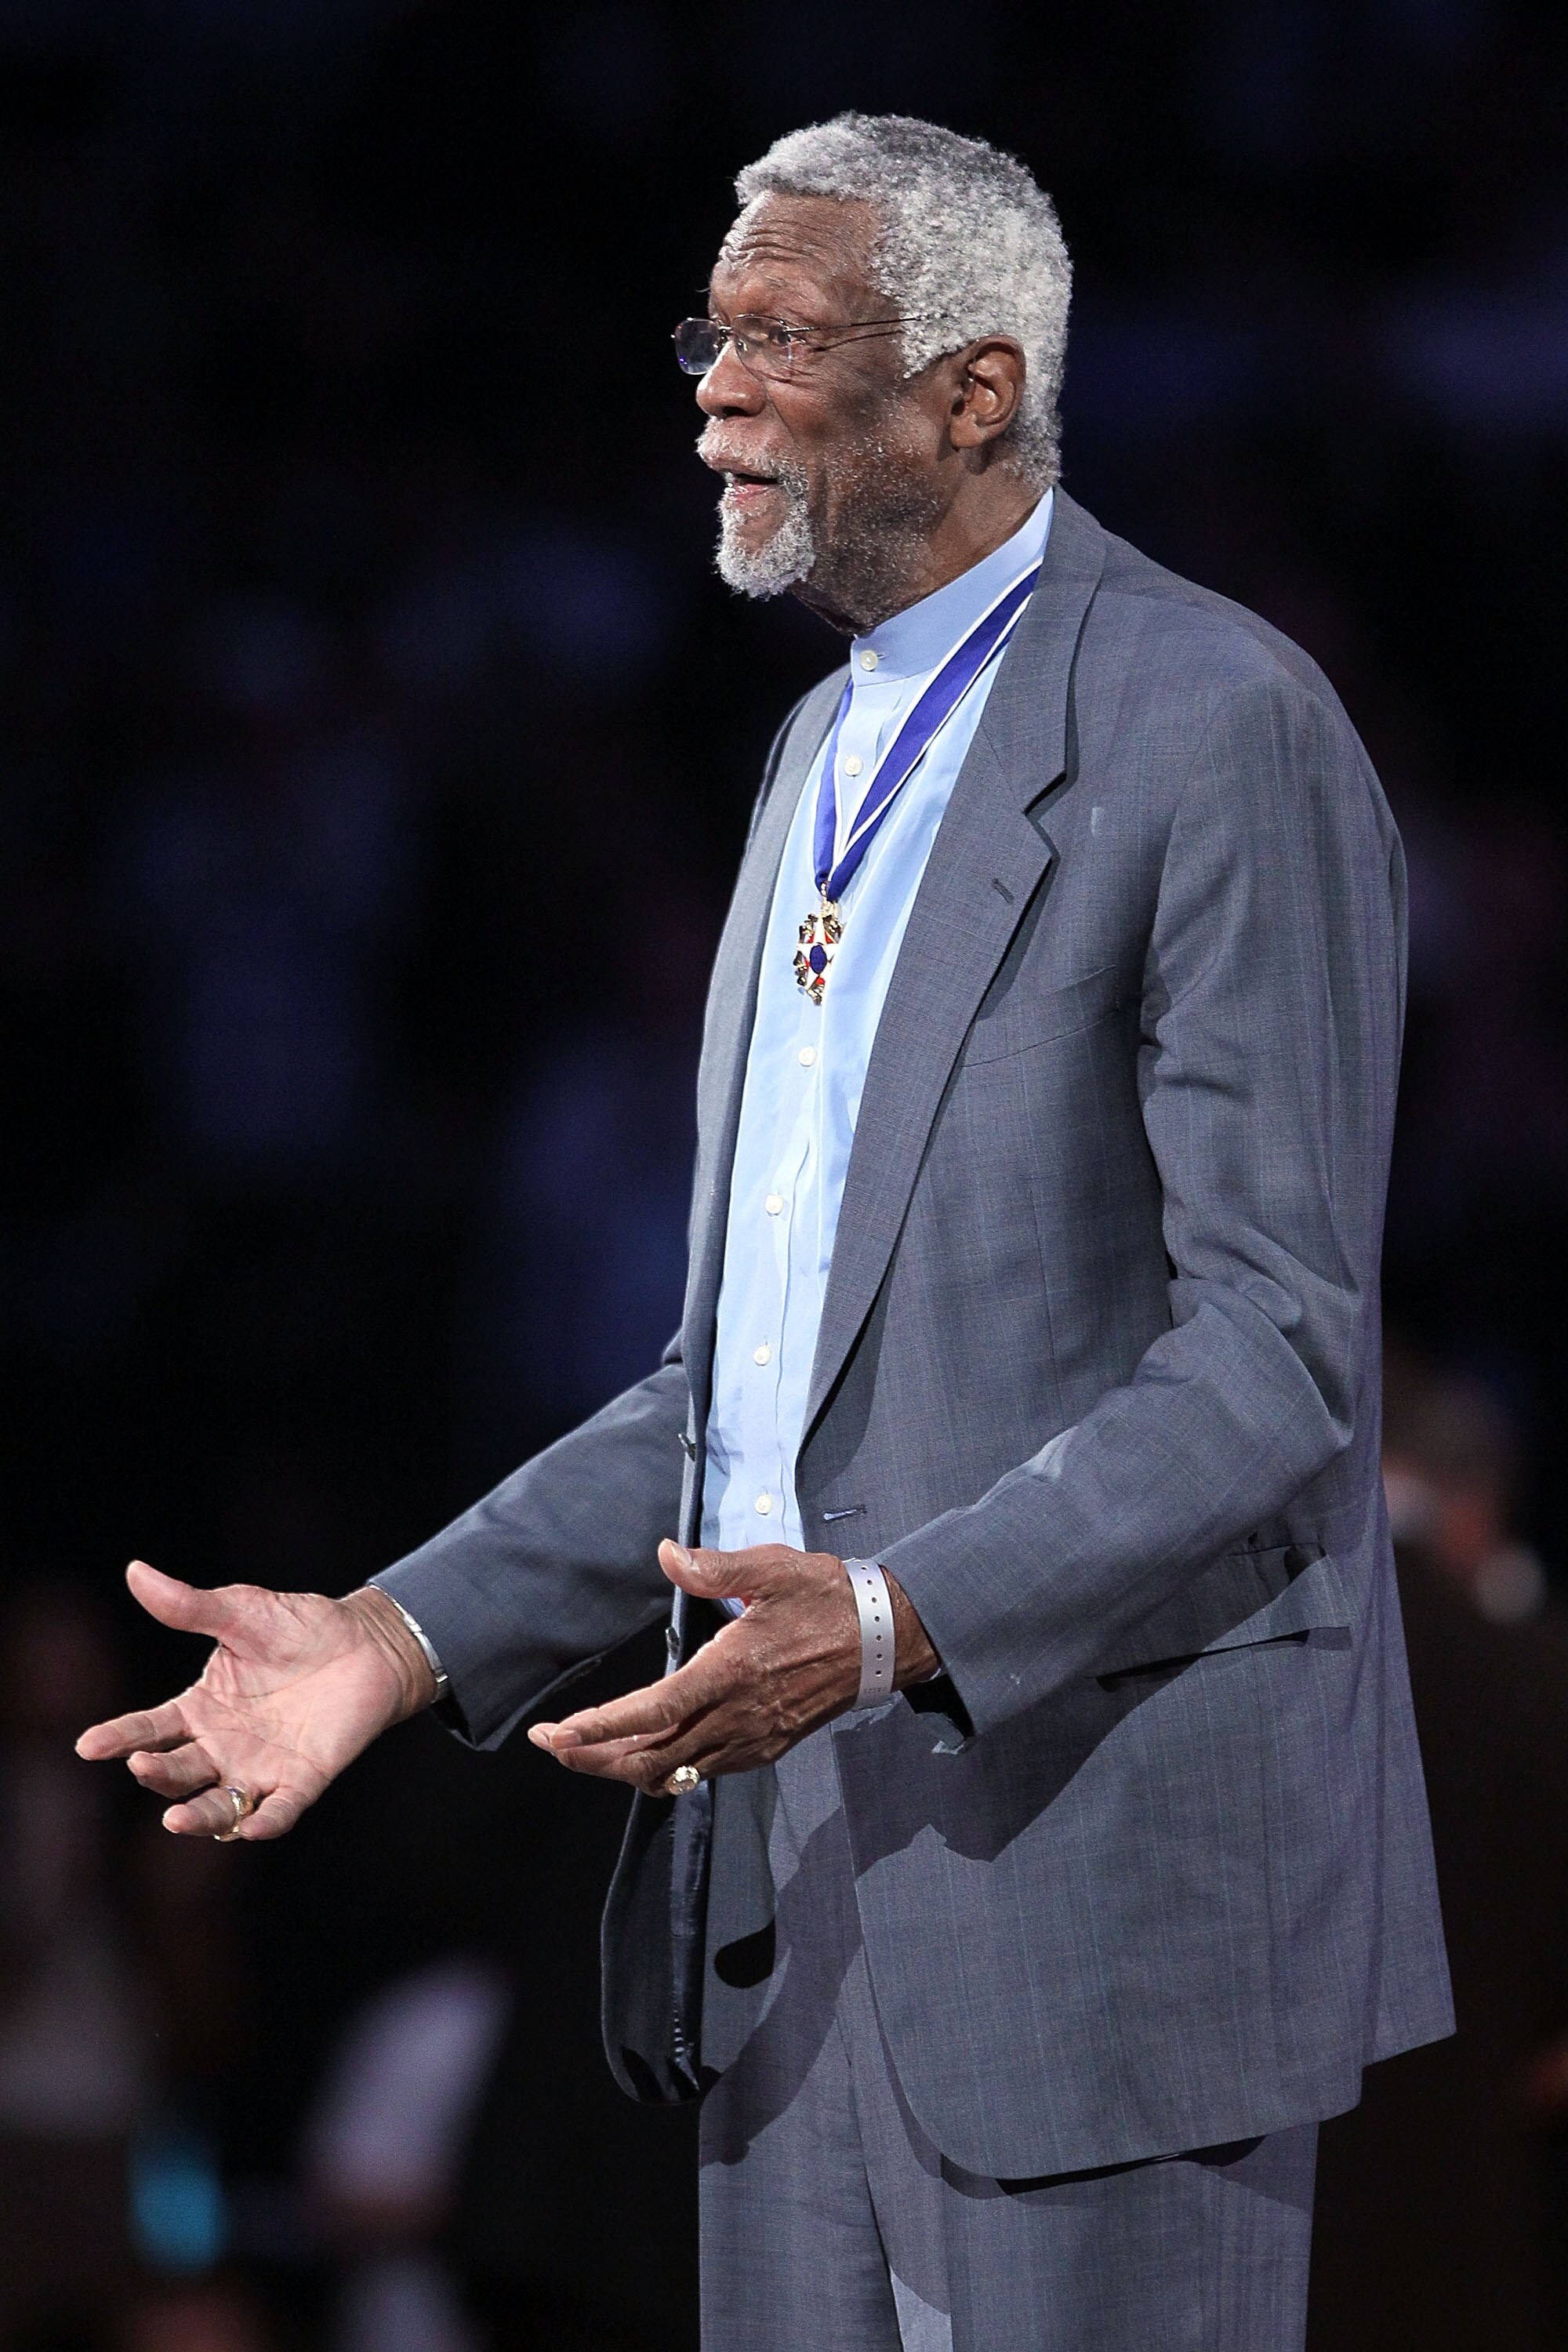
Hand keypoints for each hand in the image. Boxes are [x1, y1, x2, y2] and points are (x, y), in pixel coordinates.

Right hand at [75, 1563, 434, 1839]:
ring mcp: (261, 1768)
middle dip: (155, 1773)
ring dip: (197, 1815)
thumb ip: (191, 1606)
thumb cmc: (300, 1626)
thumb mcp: (242, 1611)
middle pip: (177, 1772)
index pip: (149, 1730)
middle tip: (141, 1765)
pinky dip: (265, 1822)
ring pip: (218, 1805)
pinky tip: (252, 1827)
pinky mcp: (303, 1780)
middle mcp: (222, 1747)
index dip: (120, 1738)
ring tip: (175, 1818)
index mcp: (200, 1709)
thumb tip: (137, 1572)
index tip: (89, 1745)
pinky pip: (279, 1811)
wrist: (368, 1642)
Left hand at [528, 1539, 938, 1792]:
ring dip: (624, 1767)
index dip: (601, 1727)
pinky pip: (704, 1771)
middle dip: (594, 1757)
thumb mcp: (773, 1568)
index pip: (653, 1711)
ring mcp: (753, 1738)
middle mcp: (738, 1716)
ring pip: (675, 1772)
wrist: (886, 1639)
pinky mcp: (766, 1746)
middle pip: (651, 1758)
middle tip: (552, 1746)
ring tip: (585, 1751)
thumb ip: (715, 1567)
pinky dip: (665, 1769)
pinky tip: (646, 1752)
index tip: (558, 1733)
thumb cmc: (828, 1598)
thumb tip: (668, 1555)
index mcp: (732, 1671)